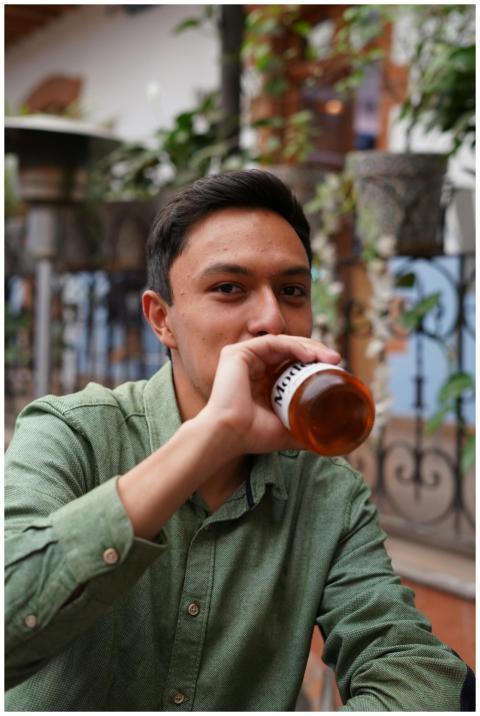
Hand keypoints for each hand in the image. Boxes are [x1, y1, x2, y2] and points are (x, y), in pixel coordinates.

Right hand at [199, 335, 340, 457]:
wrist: (228, 436)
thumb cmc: (251, 436)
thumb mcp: (286, 430)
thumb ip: (304, 430)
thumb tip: (332, 442)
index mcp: (261, 378)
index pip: (291, 361)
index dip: (314, 361)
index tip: (336, 369)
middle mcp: (252, 364)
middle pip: (290, 349)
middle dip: (316, 351)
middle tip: (336, 360)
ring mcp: (243, 357)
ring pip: (283, 343)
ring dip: (309, 347)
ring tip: (329, 358)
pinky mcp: (237, 353)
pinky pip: (271, 343)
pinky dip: (293, 346)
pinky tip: (309, 356)